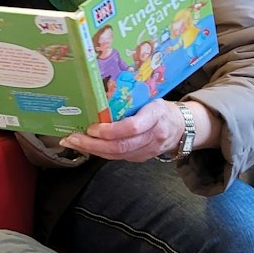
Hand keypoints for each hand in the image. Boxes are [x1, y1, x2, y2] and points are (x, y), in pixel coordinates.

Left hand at [62, 98, 183, 161]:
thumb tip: (97, 94)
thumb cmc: (160, 108)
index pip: (133, 127)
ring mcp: (148, 150)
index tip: (92, 127)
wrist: (181, 126)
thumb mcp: (149, 98)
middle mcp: (154, 136)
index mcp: (156, 115)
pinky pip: (118, 158)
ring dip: (92, 150)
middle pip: (121, 145)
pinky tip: (86, 146)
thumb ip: (129, 99)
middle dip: (93, 144)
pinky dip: (100, 153)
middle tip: (73, 138)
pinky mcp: (141, 158)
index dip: (110, 130)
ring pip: (117, 155)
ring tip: (73, 142)